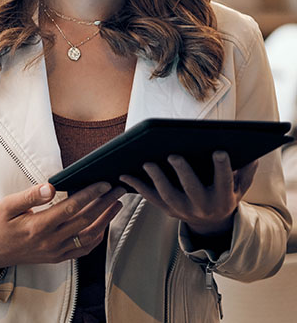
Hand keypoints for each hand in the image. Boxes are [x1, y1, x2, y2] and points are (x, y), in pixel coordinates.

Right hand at [0, 181, 125, 268]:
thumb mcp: (7, 205)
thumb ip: (30, 196)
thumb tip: (49, 187)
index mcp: (38, 226)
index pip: (71, 208)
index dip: (90, 195)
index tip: (103, 184)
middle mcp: (50, 241)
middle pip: (85, 222)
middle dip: (105, 204)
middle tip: (118, 189)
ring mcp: (55, 251)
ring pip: (88, 237)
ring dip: (105, 220)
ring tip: (116, 204)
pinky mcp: (57, 256)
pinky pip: (82, 249)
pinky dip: (96, 237)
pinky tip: (103, 225)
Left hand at [119, 151, 257, 235]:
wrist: (213, 224)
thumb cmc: (225, 194)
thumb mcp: (239, 187)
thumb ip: (244, 172)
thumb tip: (252, 154)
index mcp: (223, 198)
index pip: (224, 182)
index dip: (222, 167)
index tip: (219, 151)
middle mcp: (203, 207)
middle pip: (192, 190)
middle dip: (183, 173)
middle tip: (173, 154)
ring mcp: (183, 210)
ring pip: (168, 196)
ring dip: (156, 179)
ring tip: (147, 162)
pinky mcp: (167, 210)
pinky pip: (150, 198)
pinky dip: (137, 186)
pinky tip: (124, 173)